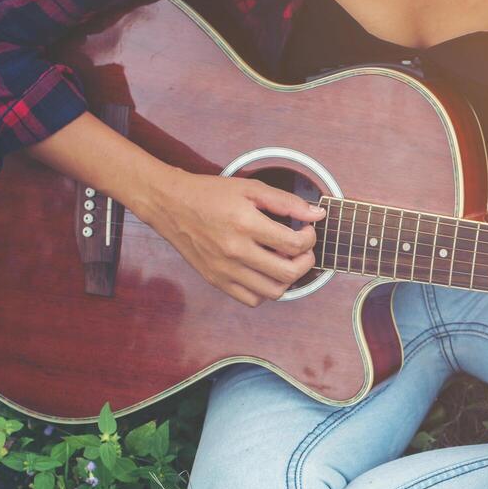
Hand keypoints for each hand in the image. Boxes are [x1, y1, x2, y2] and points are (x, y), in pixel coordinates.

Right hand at [141, 169, 326, 306]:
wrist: (170, 204)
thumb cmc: (210, 194)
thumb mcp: (250, 189)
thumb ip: (286, 202)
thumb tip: (317, 214)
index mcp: (245, 224)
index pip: (293, 244)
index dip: (309, 239)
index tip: (306, 231)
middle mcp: (235, 251)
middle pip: (288, 273)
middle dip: (305, 262)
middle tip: (302, 250)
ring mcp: (224, 270)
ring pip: (273, 292)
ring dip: (287, 279)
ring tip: (283, 261)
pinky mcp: (216, 280)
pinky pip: (252, 299)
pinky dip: (265, 290)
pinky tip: (264, 272)